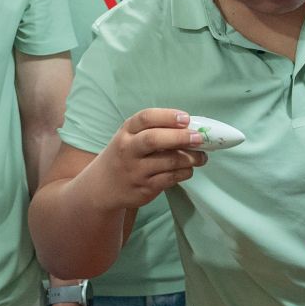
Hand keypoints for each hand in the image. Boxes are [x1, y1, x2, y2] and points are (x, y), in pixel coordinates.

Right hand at [87, 109, 206, 209]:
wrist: (102, 186)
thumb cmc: (125, 155)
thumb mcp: (130, 137)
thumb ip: (154, 130)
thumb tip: (191, 128)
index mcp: (126, 131)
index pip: (145, 118)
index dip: (167, 116)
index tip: (186, 118)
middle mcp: (128, 149)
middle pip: (154, 139)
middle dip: (180, 137)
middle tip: (199, 138)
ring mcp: (135, 170)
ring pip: (167, 162)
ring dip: (189, 158)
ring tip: (201, 156)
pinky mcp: (144, 188)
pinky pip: (169, 179)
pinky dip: (184, 173)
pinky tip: (189, 169)